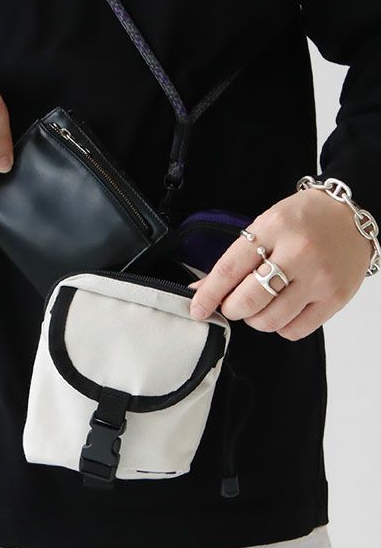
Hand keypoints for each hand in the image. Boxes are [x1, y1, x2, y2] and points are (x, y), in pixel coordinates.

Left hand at [186, 187, 371, 339]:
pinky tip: (282, 310)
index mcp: (273, 229)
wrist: (351, 216)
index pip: (229, 269)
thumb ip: (234, 260)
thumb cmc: (304, 220)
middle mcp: (298, 253)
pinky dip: (280, 327)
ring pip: (270, 321)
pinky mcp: (336, 298)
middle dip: (231, 309)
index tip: (197, 309)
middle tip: (232, 304)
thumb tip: (201, 289)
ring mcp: (320, 278)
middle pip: (248, 301)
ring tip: (260, 305)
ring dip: (255, 319)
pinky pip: (295, 330)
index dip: (208, 294)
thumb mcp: (264, 226)